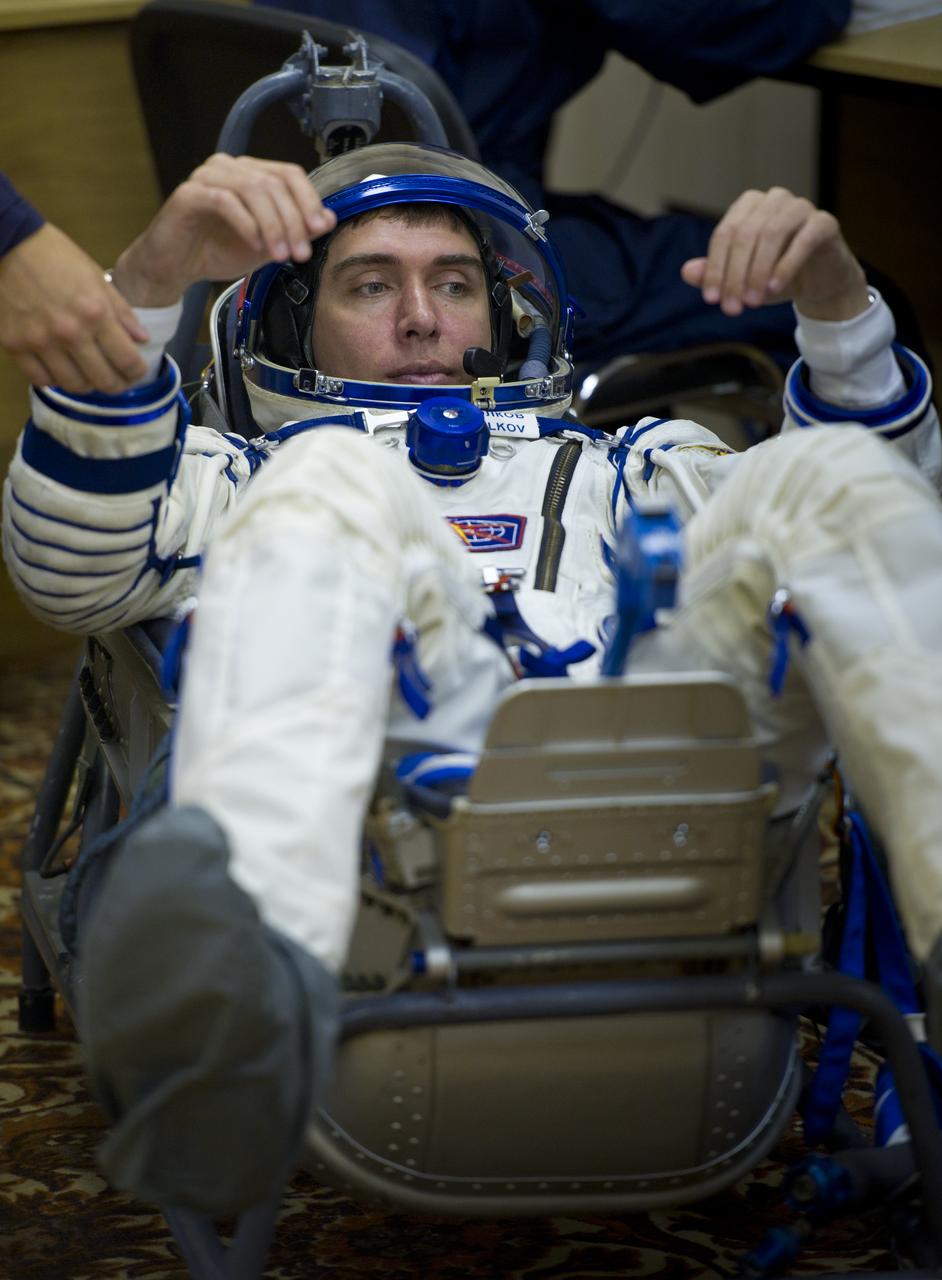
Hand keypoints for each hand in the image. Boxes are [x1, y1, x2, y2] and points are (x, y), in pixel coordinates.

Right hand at [0, 222, 148, 391]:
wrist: (7, 243)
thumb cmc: (55, 257)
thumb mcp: (96, 277)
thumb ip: (121, 312)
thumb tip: (142, 339)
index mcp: (95, 313)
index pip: (127, 361)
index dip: (137, 371)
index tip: (137, 370)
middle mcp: (69, 333)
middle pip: (104, 381)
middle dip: (118, 384)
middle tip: (119, 380)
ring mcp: (40, 342)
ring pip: (74, 386)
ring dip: (88, 385)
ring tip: (91, 374)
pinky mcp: (14, 346)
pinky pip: (42, 379)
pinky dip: (56, 379)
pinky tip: (62, 369)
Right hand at [112, 154, 336, 307]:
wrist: (174, 267)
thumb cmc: (216, 251)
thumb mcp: (267, 245)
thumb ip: (294, 230)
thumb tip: (329, 219)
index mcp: (250, 173)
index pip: (289, 174)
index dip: (309, 200)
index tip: (320, 230)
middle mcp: (229, 167)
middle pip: (273, 182)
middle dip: (293, 220)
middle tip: (300, 253)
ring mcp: (207, 177)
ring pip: (253, 189)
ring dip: (273, 225)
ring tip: (280, 255)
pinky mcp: (189, 194)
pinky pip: (225, 201)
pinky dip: (246, 224)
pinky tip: (255, 245)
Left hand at [681, 187, 869, 321]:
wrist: (819, 282)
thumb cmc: (775, 276)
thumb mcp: (742, 279)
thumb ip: (715, 273)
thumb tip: (686, 272)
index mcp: (749, 205)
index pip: (724, 234)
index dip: (715, 268)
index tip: (711, 299)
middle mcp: (774, 199)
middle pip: (745, 235)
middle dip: (735, 275)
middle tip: (732, 308)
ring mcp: (801, 207)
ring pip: (771, 234)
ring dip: (758, 271)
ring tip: (752, 302)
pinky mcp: (825, 222)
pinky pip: (803, 240)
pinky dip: (785, 266)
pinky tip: (774, 289)